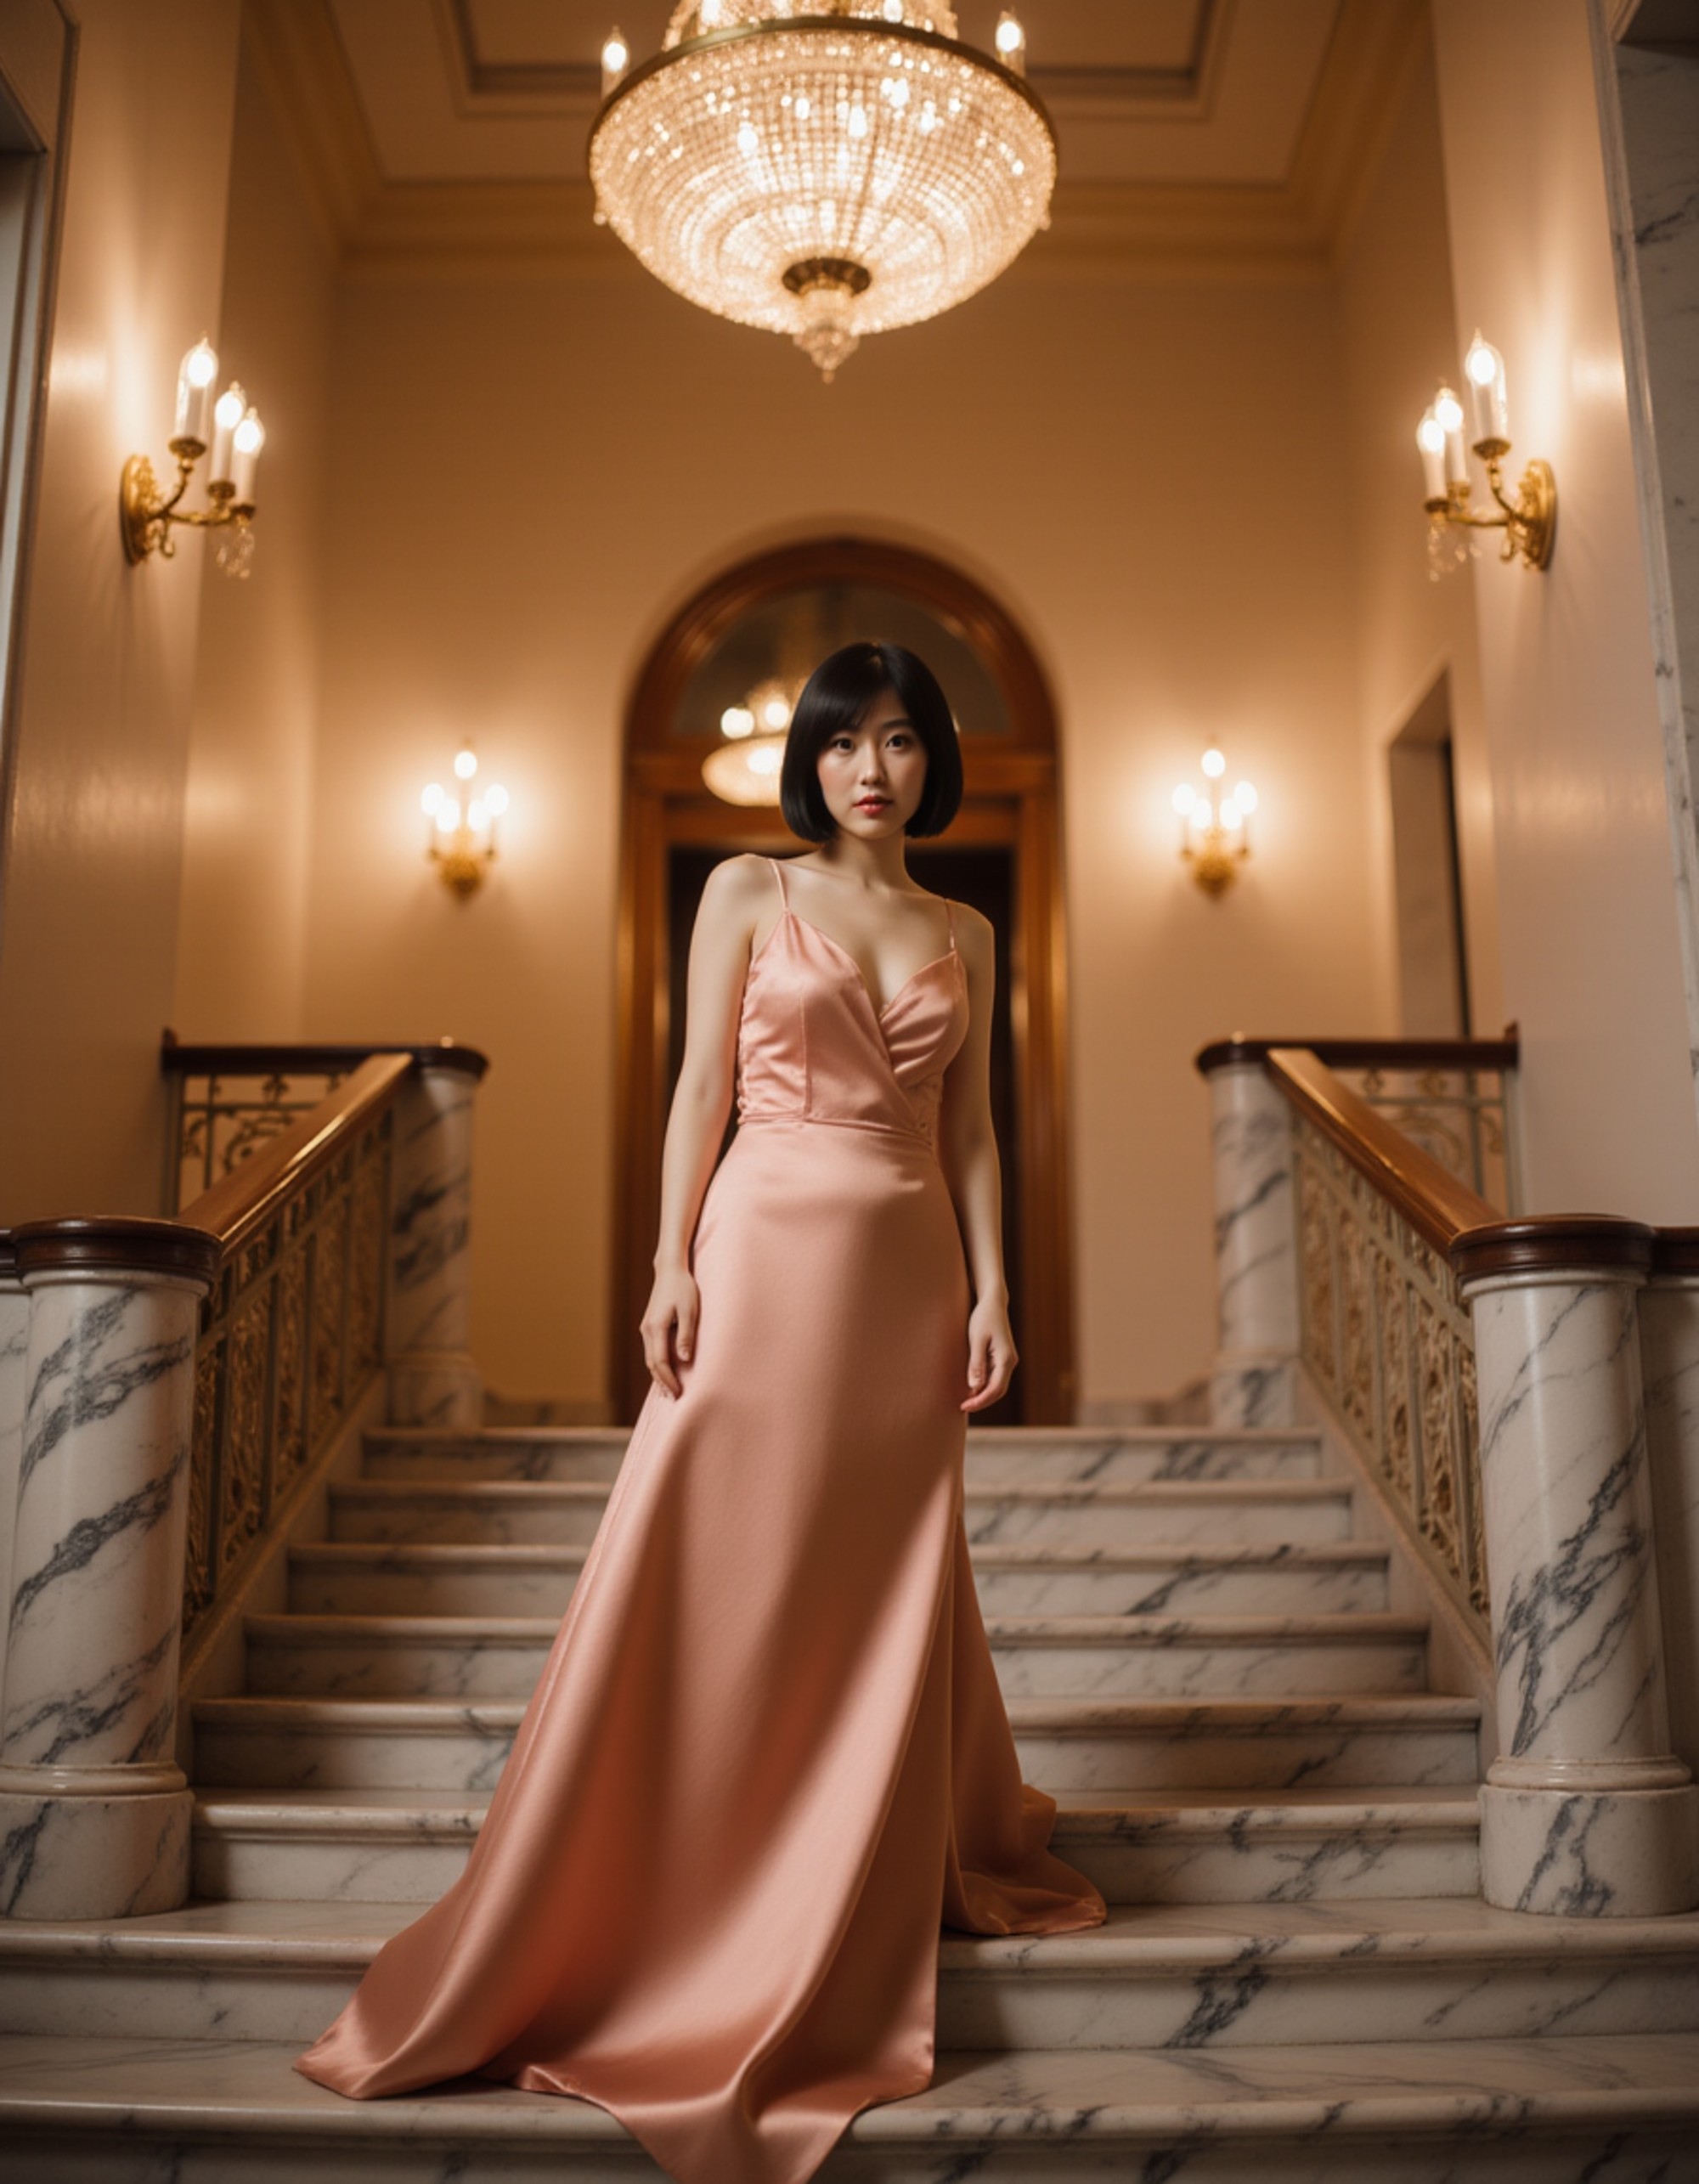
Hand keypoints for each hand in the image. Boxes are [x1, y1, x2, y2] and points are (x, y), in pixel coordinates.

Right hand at [641, 1265, 699, 1398]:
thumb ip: (686, 1335)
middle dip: (662, 1382)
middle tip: (674, 1398)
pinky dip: (657, 1365)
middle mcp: (647, 1330)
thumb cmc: (683, 1288)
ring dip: (658, 1375)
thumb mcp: (690, 1311)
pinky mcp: (649, 1326)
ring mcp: (646, 1328)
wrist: (670, 1270)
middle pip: (652, 1364)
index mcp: (656, 1328)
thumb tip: (685, 1360)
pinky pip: (651, 1351)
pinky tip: (664, 1372)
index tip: (679, 1393)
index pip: (660, 1362)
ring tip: (668, 1391)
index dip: (669, 1380)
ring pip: (650, 1358)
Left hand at [961, 1295, 1016, 1412]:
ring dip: (983, 1395)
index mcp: (1006, 1358)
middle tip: (963, 1407)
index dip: (980, 1400)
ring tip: (966, 1401)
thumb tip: (974, 1387)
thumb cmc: (983, 1318)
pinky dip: (984, 1386)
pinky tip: (971, 1388)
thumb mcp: (976, 1339)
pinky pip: (994, 1377)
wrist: (993, 1303)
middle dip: (982, 1401)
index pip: (995, 1388)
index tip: (964, 1406)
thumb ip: (976, 1363)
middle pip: (998, 1391)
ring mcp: (1007, 1361)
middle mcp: (1010, 1362)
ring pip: (997, 1386)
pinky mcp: (1001, 1358)